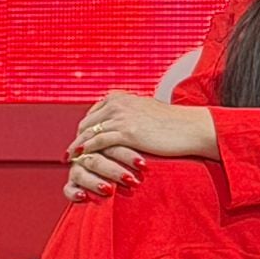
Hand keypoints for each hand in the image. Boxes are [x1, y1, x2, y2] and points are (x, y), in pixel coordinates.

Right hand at [65, 143, 144, 203]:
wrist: (118, 183)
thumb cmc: (136, 165)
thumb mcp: (139, 151)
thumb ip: (142, 145)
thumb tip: (167, 140)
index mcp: (102, 140)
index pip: (110, 143)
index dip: (126, 154)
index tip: (143, 165)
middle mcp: (88, 153)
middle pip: (96, 157)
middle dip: (114, 169)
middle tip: (132, 180)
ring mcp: (78, 168)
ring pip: (80, 171)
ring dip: (95, 181)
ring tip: (110, 190)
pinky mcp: (72, 184)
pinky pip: (68, 189)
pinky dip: (74, 192)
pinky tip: (84, 197)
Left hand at [70, 91, 216, 162]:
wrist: (189, 128)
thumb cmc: (172, 124)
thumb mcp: (146, 112)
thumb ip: (130, 114)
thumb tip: (123, 122)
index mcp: (121, 97)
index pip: (93, 113)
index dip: (84, 129)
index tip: (79, 142)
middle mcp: (118, 103)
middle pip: (87, 122)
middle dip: (77, 139)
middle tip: (70, 155)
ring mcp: (121, 116)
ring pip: (89, 133)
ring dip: (78, 148)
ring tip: (71, 161)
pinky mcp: (126, 131)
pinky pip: (98, 142)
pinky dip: (87, 152)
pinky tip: (81, 161)